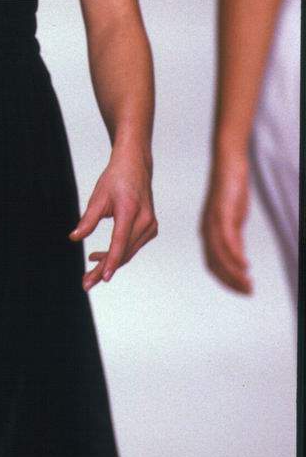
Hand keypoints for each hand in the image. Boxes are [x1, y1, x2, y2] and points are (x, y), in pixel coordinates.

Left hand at [68, 149, 157, 291]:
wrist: (135, 165)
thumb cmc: (115, 179)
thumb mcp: (98, 197)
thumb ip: (87, 220)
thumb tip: (74, 238)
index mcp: (130, 211)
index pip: (120, 242)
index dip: (111, 261)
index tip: (103, 278)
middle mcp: (145, 220)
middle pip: (124, 252)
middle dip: (104, 268)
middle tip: (86, 283)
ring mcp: (151, 225)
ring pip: (128, 252)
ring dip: (110, 262)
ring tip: (89, 270)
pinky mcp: (151, 228)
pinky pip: (132, 246)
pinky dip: (118, 253)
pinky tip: (100, 256)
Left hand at [199, 156, 251, 294]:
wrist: (228, 164)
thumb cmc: (231, 190)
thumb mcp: (234, 219)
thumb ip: (235, 239)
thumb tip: (239, 260)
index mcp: (208, 232)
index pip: (213, 264)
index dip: (225, 280)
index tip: (241, 290)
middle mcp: (207, 229)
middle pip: (215, 264)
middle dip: (231, 282)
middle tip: (248, 292)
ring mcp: (213, 221)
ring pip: (220, 255)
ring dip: (234, 273)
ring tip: (249, 284)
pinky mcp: (222, 212)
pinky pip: (226, 239)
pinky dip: (235, 256)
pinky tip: (245, 265)